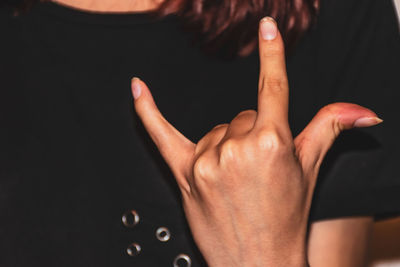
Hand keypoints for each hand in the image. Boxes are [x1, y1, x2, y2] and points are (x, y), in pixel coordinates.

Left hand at [131, 17, 381, 266]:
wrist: (257, 262)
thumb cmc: (285, 220)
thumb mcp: (309, 171)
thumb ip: (329, 129)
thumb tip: (362, 111)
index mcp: (271, 144)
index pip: (272, 87)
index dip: (272, 53)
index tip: (267, 27)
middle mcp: (236, 149)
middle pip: (241, 116)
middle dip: (252, 133)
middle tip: (258, 167)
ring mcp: (206, 161)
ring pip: (216, 129)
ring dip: (227, 144)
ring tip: (237, 177)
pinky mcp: (183, 174)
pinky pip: (159, 134)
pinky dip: (147, 111)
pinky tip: (138, 89)